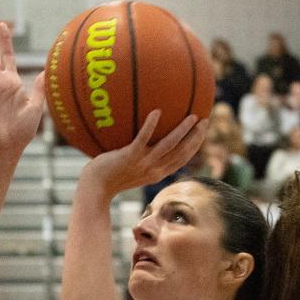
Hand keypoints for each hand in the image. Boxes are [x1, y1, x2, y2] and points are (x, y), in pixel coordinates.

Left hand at [79, 110, 208, 197]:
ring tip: (192, 116)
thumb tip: (145, 140)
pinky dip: (150, 126)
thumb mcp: (130, 168)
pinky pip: (143, 139)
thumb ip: (141, 157)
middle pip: (182, 152)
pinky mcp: (129, 156)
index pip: (182, 159)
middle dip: (196, 137)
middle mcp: (153, 170)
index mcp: (157, 173)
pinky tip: (156, 112)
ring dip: (182, 131)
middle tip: (204, 120)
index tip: (203, 131)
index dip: (195, 145)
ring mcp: (142, 163)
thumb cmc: (109, 176)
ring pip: (169, 146)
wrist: (94, 188)